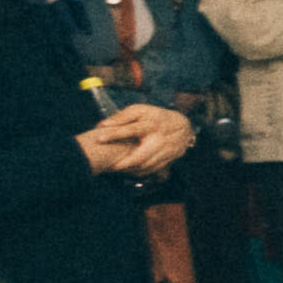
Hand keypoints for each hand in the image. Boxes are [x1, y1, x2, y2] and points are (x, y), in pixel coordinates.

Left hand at [76, 104, 191, 177]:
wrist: (183, 127)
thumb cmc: (156, 117)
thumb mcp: (140, 111)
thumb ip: (122, 117)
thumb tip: (102, 125)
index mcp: (150, 124)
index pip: (131, 129)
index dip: (114, 134)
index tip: (99, 139)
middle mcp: (159, 139)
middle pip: (140, 156)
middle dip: (124, 164)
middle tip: (110, 167)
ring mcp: (165, 151)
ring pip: (145, 166)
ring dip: (130, 169)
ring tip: (116, 168)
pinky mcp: (168, 160)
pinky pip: (151, 170)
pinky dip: (139, 172)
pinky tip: (129, 170)